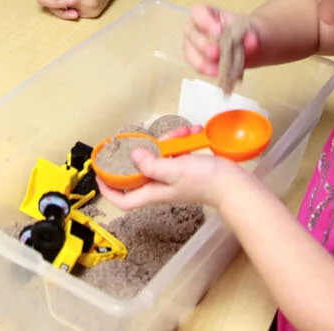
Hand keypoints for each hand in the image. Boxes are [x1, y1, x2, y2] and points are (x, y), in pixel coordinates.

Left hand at [97, 136, 248, 209]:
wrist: (233, 184)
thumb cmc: (207, 182)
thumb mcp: (174, 170)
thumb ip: (151, 164)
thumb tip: (133, 157)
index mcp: (155, 192)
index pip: (124, 199)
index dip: (109, 189)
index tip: (100, 174)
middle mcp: (161, 186)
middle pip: (140, 170)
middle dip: (143, 152)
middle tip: (147, 140)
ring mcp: (173, 177)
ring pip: (159, 156)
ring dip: (168, 141)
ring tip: (182, 134)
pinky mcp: (185, 168)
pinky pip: (175, 152)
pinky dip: (182, 142)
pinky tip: (191, 134)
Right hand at [184, 4, 258, 77]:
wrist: (244, 44)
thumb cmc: (238, 30)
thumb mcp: (245, 27)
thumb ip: (248, 34)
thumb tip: (252, 43)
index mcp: (204, 13)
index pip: (198, 13)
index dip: (206, 21)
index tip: (219, 29)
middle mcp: (194, 28)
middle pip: (192, 35)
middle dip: (204, 45)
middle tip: (217, 52)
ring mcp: (192, 45)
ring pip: (191, 53)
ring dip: (203, 62)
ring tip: (217, 69)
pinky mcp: (195, 61)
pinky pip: (197, 66)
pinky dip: (207, 71)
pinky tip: (216, 74)